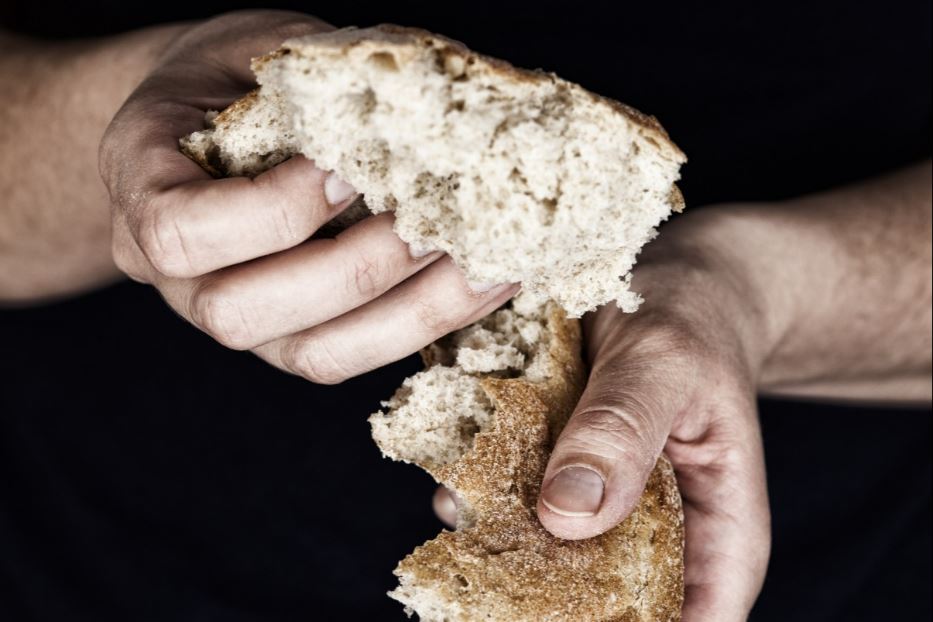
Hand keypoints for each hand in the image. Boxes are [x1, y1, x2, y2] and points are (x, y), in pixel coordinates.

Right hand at [99, 10, 517, 382]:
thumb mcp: (258, 46)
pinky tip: (486, 282)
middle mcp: (176, 277)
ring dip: (409, 313)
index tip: (344, 167)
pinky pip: (355, 355)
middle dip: (352, 269)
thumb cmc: (234, 78)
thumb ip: (319, 71)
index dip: (271, 211)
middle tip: (429, 221)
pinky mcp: (293, 339)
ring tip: (483, 263)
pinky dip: (429, 323)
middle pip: (239, 314)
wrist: (211, 121)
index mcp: (142, 189)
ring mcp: (238, 319)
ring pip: (311, 355)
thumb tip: (444, 84)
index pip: (178, 233)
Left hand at [435, 208, 771, 620]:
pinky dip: (489, 506)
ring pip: (554, 569)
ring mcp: (608, 516)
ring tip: (464, 510)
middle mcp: (663, 538)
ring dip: (503, 550)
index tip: (550, 612)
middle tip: (486, 568)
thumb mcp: (663, 361)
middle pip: (611, 610)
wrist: (660, 284)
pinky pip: (521, 517)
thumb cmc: (687, 317)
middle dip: (545, 598)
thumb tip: (567, 517)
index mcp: (721, 531)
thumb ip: (620, 433)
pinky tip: (458, 483)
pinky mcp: (564, 485)